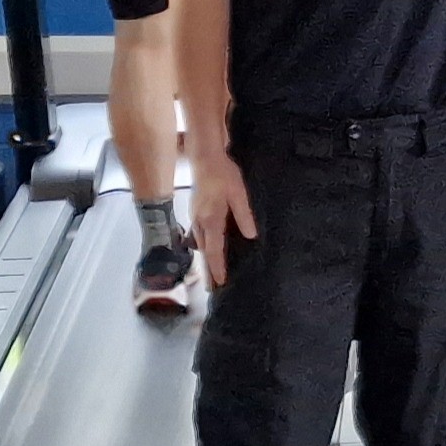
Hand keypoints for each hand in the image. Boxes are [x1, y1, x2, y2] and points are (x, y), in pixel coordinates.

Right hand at [195, 150, 256, 290]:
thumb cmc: (224, 175)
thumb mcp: (239, 194)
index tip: (219, 283)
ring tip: (210, 273)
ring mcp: (195, 216)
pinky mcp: (195, 211)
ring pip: (199, 244)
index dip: (217, 268)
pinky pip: (198, 235)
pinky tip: (208, 249)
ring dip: (205, 259)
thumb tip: (251, 236)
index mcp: (211, 220)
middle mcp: (199, 222)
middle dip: (208, 269)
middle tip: (212, 287)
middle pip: (204, 251)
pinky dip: (203, 246)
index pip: (214, 250)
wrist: (205, 158)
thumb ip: (244, 216)